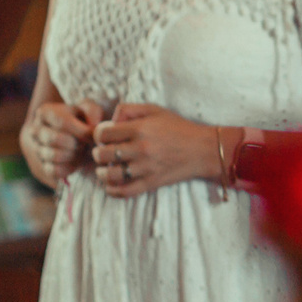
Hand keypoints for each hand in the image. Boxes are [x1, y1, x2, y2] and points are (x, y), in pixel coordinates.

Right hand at [21, 99, 100, 186]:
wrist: (75, 138)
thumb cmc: (82, 121)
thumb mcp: (89, 110)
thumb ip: (92, 111)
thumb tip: (92, 125)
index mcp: (45, 112)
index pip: (62, 122)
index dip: (81, 131)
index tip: (92, 135)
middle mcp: (36, 130)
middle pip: (55, 139)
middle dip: (76, 143)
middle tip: (85, 143)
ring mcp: (37, 149)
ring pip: (54, 156)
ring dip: (74, 155)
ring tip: (80, 149)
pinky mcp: (43, 166)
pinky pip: (56, 170)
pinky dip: (70, 167)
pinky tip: (75, 160)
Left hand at [91, 102, 220, 198]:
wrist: (203, 150)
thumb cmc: (178, 127)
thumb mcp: (155, 110)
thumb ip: (129, 109)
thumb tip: (110, 120)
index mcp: (140, 129)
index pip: (103, 134)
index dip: (98, 135)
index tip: (104, 137)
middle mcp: (141, 149)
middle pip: (103, 154)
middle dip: (98, 153)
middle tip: (103, 152)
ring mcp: (146, 168)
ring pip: (110, 174)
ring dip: (102, 172)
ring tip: (105, 169)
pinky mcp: (152, 183)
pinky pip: (124, 191)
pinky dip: (112, 190)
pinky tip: (110, 185)